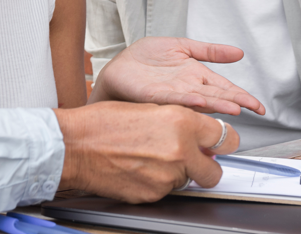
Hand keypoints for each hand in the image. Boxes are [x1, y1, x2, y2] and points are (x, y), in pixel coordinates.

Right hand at [54, 101, 239, 202]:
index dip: (224, 141)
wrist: (75, 146)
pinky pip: (166, 191)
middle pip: (214, 169)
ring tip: (151, 159)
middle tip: (193, 159)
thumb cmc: (102, 123)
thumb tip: (196, 131)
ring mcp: (168, 175)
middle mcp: (179, 149)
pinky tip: (139, 169)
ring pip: (188, 181)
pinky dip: (157, 183)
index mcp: (180, 121)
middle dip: (206, 166)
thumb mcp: (148, 107)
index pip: (225, 135)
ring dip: (177, 173)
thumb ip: (178, 120)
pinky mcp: (154, 194)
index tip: (223, 143)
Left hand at [89, 37, 264, 115]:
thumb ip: (210, 51)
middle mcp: (188, 88)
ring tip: (234, 108)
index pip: (225, 88)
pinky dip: (187, 100)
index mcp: (196, 77)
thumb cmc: (146, 59)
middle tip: (255, 109)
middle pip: (217, 96)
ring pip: (200, 101)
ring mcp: (173, 94)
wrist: (119, 67)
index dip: (243, 96)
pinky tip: (200, 100)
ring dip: (217, 104)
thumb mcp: (183, 47)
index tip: (259, 107)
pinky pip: (174, 98)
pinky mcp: (155, 96)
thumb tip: (239, 53)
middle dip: (236, 102)